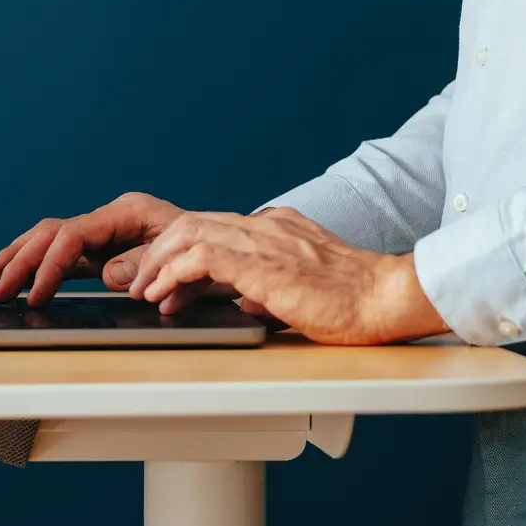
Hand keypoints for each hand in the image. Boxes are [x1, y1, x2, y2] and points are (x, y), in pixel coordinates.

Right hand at [0, 191, 232, 304]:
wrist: (230, 252)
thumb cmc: (211, 255)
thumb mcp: (184, 262)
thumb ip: (142, 265)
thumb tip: (106, 274)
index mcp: (129, 212)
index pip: (74, 235)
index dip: (50, 265)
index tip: (35, 294)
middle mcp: (112, 216)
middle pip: (53, 232)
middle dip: (21, 260)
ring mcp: (106, 231)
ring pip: (50, 237)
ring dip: (19, 258)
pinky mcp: (104, 248)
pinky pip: (61, 251)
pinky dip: (36, 263)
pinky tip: (14, 274)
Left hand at [126, 207, 449, 344]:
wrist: (385, 298)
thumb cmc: (353, 301)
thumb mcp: (301, 287)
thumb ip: (269, 285)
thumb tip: (243, 299)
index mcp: (277, 227)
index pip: (212, 228)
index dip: (178, 254)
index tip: (163, 283)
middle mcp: (267, 226)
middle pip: (192, 223)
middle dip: (157, 254)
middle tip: (141, 285)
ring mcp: (264, 240)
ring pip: (188, 232)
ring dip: (157, 263)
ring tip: (145, 292)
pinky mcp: (263, 263)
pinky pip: (201, 256)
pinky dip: (173, 273)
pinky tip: (165, 294)